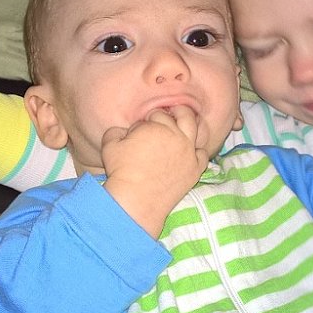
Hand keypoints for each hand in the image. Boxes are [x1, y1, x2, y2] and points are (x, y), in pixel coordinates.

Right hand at [101, 105, 208, 235]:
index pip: (155, 115)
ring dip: (188, 121)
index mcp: (155, 127)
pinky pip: (202, 153)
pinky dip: (197, 150)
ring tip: (183, 122)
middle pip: (177, 116)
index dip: (148, 121)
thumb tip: (124, 131)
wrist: (137, 199)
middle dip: (169, 114)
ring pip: (194, 127)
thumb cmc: (121, 172)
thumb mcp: (109, 146)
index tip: (143, 129)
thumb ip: (115, 131)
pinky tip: (191, 151)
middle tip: (166, 116)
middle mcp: (175, 135)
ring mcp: (187, 151)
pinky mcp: (195, 168)